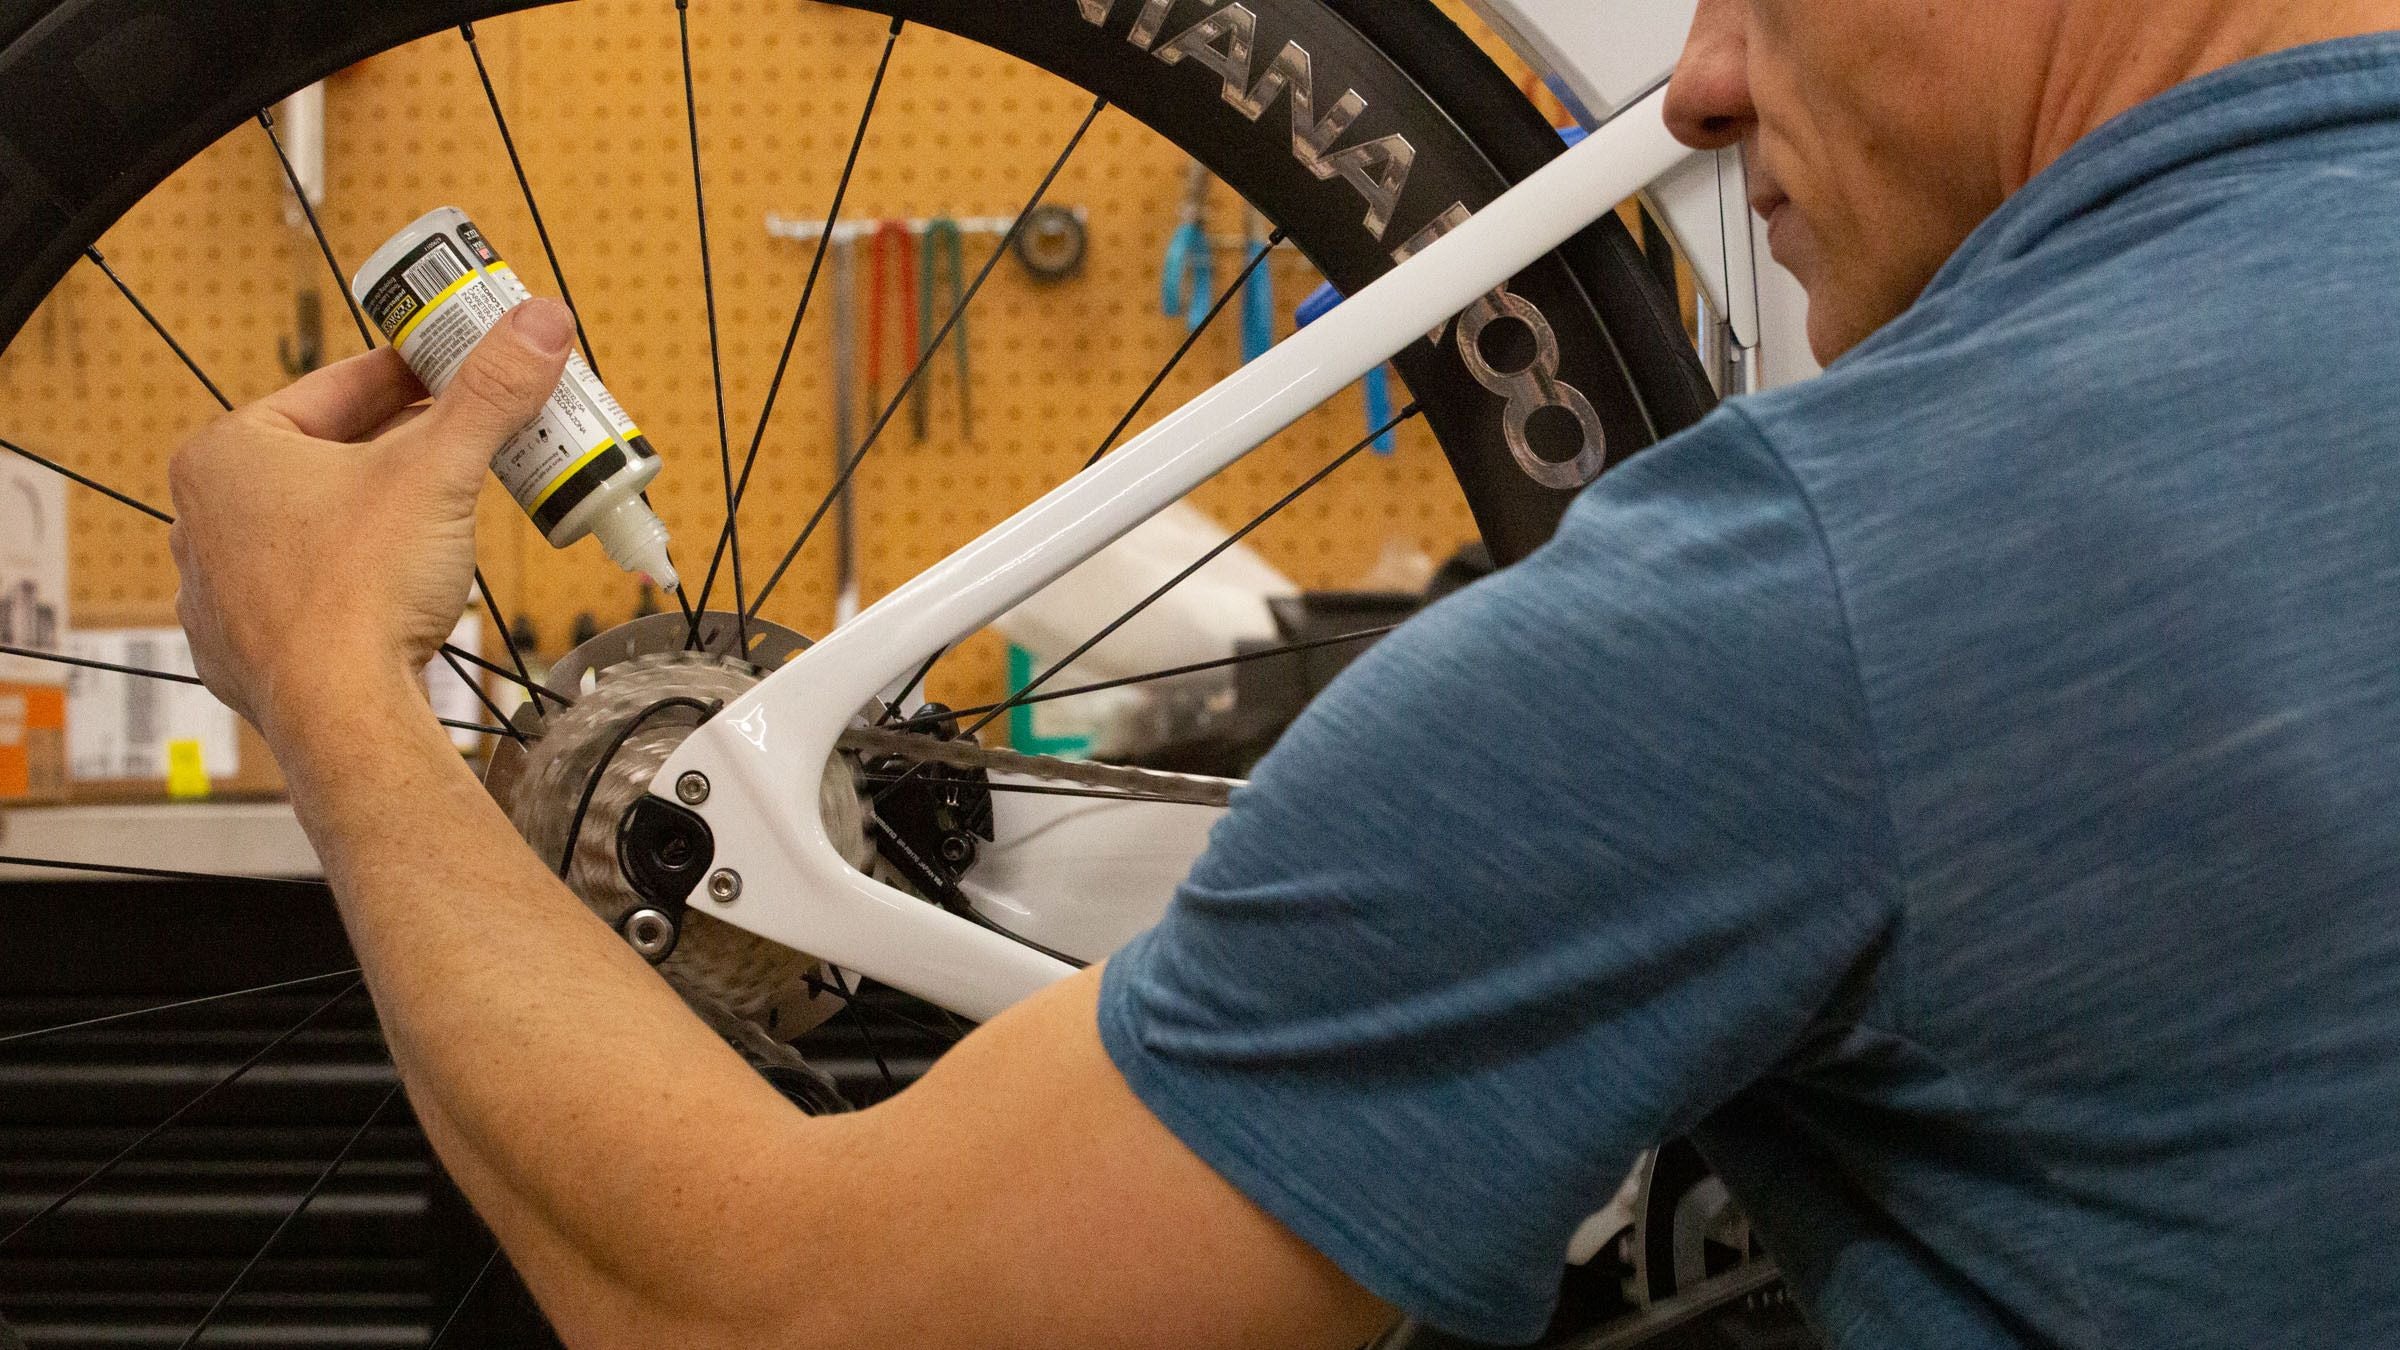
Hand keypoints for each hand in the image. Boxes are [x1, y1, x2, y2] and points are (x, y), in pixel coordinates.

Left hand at [169, 298, 574, 746]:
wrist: (340, 716)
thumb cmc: (361, 590)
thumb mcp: (439, 472)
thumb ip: (490, 394)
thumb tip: (540, 321)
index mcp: (229, 453)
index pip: (339, 389)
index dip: (412, 374)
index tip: (459, 369)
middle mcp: (204, 516)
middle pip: (328, 457)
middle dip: (400, 449)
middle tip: (469, 440)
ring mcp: (216, 589)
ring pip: (314, 526)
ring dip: (374, 514)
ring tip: (440, 514)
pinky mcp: (241, 648)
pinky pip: (304, 592)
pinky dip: (350, 581)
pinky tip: (393, 586)